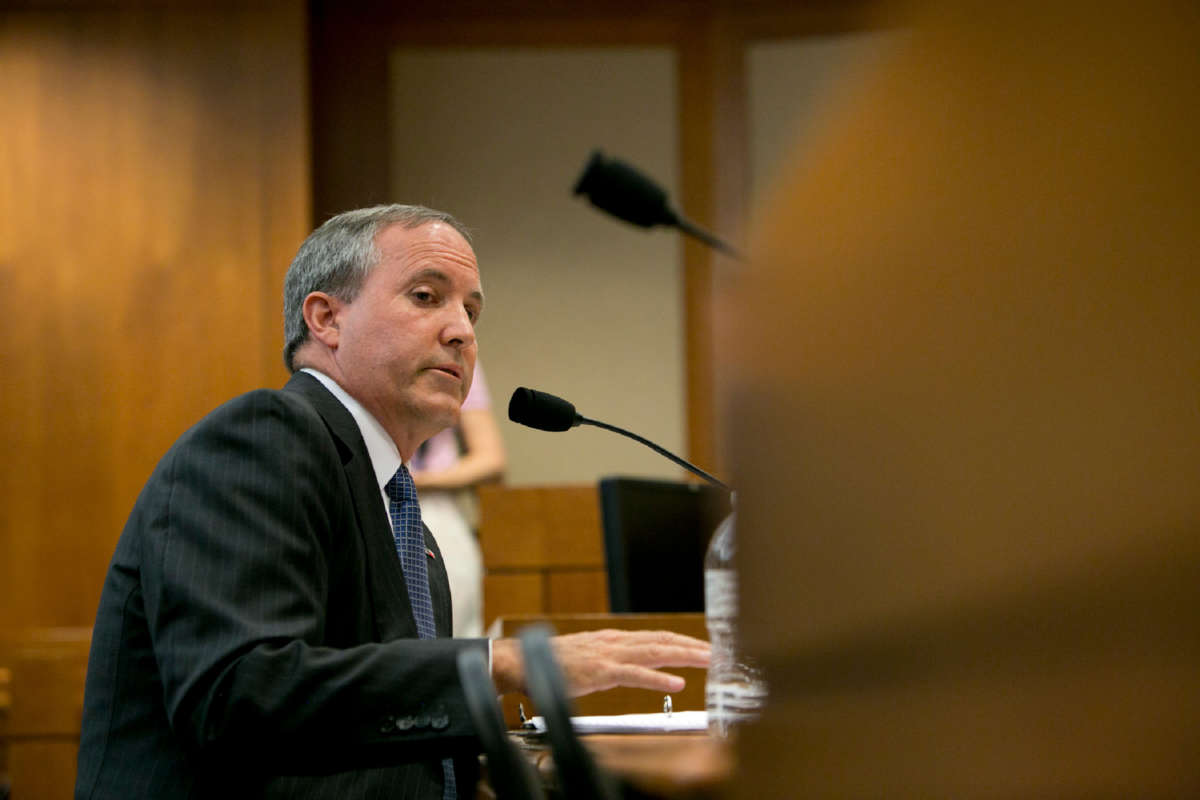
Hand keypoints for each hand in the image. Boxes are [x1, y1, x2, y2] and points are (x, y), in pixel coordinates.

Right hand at [491, 629, 709, 696]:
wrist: (525, 661)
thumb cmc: (554, 663)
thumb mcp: (590, 655)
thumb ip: (612, 658)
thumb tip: (631, 664)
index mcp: (615, 639)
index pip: (657, 637)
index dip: (683, 641)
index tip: (705, 647)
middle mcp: (616, 642)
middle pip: (663, 640)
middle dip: (694, 646)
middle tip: (720, 653)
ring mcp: (610, 655)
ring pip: (656, 652)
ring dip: (686, 655)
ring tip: (709, 661)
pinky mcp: (601, 672)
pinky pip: (635, 675)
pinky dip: (659, 678)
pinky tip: (678, 683)